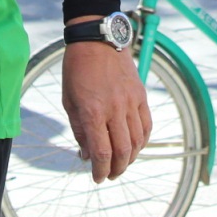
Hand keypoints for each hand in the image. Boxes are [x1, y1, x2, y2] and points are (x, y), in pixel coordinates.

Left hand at [61, 36, 150, 181]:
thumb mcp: (69, 100)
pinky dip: (143, 141)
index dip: (100, 171)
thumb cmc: (77, 69)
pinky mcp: (141, 94)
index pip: (101, 152)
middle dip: (116, 169)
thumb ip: (79, 129)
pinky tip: (135, 146)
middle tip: (110, 175)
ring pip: (137, 141)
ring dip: (130, 158)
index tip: (97, 178)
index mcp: (92, 111)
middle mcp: (114, 108)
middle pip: (122, 152)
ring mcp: (130, 101)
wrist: (97, 39)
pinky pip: (147, 125)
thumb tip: (87, 155)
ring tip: (121, 164)